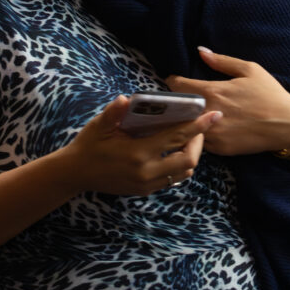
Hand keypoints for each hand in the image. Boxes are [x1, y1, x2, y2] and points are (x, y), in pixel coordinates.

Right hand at [61, 95, 219, 194]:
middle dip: (199, 143)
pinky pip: (172, 180)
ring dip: (190, 155)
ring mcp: (147, 184)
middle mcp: (146, 172)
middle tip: (198, 127)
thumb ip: (114, 113)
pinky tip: (175, 152)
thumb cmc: (88, 145)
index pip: (176, 138)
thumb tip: (126, 99)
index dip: (198, 126)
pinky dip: (180, 166)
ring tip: (188, 139)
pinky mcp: (145, 190)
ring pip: (183, 173)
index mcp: (138, 153)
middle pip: (188, 160)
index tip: (214, 115)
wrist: (75, 174)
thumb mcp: (99, 126)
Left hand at [165, 47, 289, 155]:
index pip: (177, 86)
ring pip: (186, 128)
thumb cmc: (270, 94)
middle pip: (177, 109)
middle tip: (178, 99)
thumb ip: (222, 61)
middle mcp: (208, 114)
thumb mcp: (250, 70)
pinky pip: (200, 142)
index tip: (174, 81)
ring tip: (188, 115)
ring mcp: (213, 135)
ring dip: (185, 121)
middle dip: (176, 103)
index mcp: (213, 92)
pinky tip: (204, 129)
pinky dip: (198, 135)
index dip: (173, 82)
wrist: (288, 125)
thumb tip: (200, 51)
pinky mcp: (220, 150)